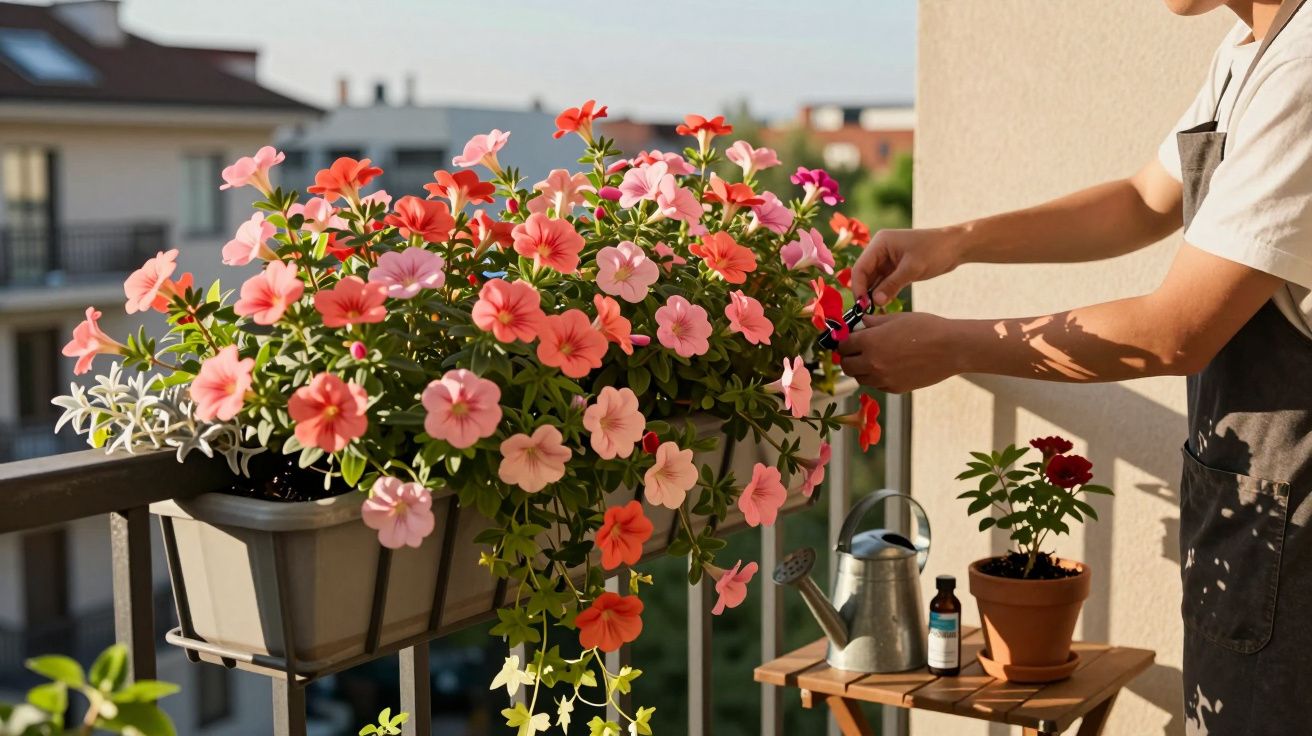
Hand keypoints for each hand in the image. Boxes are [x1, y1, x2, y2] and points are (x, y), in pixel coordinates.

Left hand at [837, 312, 964, 392]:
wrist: (951, 349)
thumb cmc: (926, 328)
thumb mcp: (896, 319)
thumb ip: (873, 322)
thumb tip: (859, 323)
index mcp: (870, 342)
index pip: (843, 345)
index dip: (845, 341)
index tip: (849, 339)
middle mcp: (872, 362)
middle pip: (846, 365)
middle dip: (848, 357)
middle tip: (857, 351)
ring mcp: (883, 379)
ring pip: (860, 378)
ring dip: (861, 369)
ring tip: (873, 359)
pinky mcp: (894, 388)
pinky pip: (876, 385)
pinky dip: (876, 378)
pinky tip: (887, 367)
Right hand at [849, 226, 965, 306]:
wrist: (956, 246)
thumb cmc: (935, 250)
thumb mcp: (912, 268)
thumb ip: (892, 285)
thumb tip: (875, 302)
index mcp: (880, 243)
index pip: (860, 267)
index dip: (858, 287)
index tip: (861, 304)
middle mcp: (880, 250)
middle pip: (864, 274)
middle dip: (864, 292)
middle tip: (866, 311)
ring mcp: (887, 259)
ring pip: (873, 280)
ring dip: (873, 294)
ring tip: (873, 311)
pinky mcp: (896, 268)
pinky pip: (884, 282)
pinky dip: (883, 293)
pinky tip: (882, 305)